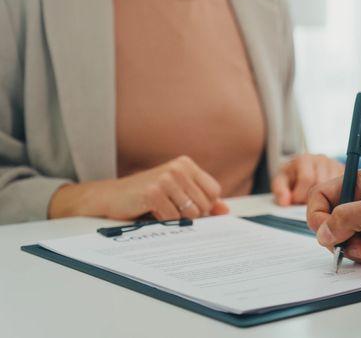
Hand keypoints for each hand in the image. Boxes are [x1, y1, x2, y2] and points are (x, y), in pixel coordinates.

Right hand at [49, 156, 228, 220]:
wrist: (108, 197)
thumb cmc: (144, 196)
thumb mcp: (176, 194)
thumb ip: (202, 200)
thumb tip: (225, 210)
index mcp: (186, 164)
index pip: (214, 192)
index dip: (204, 205)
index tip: (186, 206)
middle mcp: (178, 168)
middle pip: (205, 204)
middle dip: (190, 214)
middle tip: (169, 209)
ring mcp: (166, 179)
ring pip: (191, 213)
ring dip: (177, 219)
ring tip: (160, 210)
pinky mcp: (153, 192)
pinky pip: (173, 218)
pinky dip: (163, 221)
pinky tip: (150, 213)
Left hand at [271, 153, 344, 205]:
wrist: (301, 169)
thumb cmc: (292, 176)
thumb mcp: (281, 181)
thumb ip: (279, 190)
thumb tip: (284, 201)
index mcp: (305, 159)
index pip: (307, 179)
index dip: (299, 195)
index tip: (294, 202)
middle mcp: (322, 159)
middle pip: (321, 184)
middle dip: (312, 198)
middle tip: (305, 203)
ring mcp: (335, 165)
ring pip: (334, 187)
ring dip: (325, 198)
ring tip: (316, 201)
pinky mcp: (344, 173)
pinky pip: (343, 188)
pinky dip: (335, 196)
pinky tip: (327, 199)